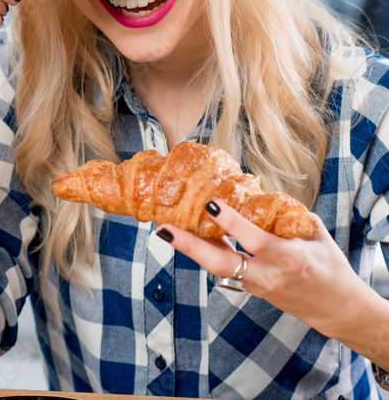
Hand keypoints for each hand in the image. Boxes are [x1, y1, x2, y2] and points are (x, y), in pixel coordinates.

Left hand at [158, 200, 365, 336]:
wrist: (338, 309)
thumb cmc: (331, 268)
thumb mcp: (317, 237)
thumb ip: (289, 215)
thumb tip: (259, 194)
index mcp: (290, 259)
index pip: (255, 240)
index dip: (232, 223)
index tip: (211, 203)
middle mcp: (269, 275)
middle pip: (223, 263)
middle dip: (191, 246)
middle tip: (164, 229)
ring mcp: (256, 285)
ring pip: (218, 268)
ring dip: (191, 248)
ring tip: (166, 229)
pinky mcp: (250, 289)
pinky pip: (225, 268)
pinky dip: (208, 251)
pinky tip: (190, 235)